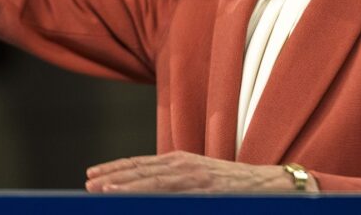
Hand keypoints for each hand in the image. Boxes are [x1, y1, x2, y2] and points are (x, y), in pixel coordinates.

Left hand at [84, 151, 317, 192]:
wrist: (272, 186)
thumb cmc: (234, 187)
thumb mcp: (201, 181)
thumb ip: (177, 185)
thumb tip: (150, 194)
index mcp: (180, 162)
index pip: (141, 165)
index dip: (116, 169)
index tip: (92, 175)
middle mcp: (184, 165)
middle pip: (141, 171)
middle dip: (113, 177)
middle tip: (88, 184)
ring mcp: (196, 177)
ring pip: (154, 181)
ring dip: (126, 185)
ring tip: (103, 190)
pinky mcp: (207, 189)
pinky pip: (174, 193)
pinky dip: (153, 194)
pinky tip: (137, 198)